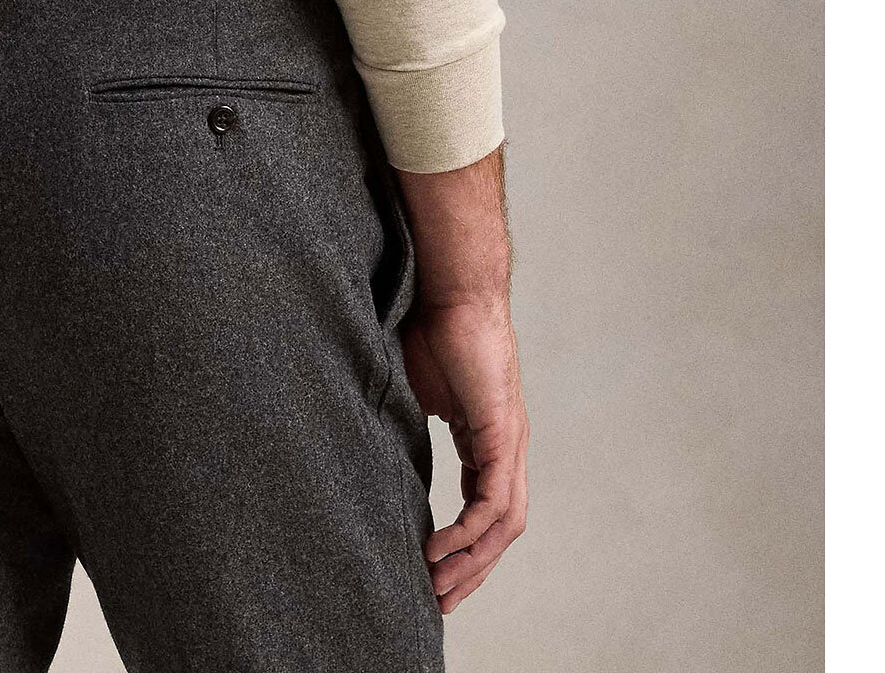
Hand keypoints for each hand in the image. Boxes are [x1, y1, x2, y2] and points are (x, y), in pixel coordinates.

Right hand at [399, 293, 528, 614]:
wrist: (450, 285)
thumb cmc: (429, 323)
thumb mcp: (415, 389)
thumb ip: (408, 422)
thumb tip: (376, 443)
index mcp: (486, 437)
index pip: (484, 508)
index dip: (463, 545)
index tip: (432, 571)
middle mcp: (506, 445)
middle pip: (500, 528)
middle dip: (471, 570)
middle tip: (439, 601)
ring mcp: (508, 441)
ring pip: (503, 525)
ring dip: (472, 562)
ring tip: (437, 586)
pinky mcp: (501, 432)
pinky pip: (493, 502)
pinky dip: (469, 533)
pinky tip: (440, 550)